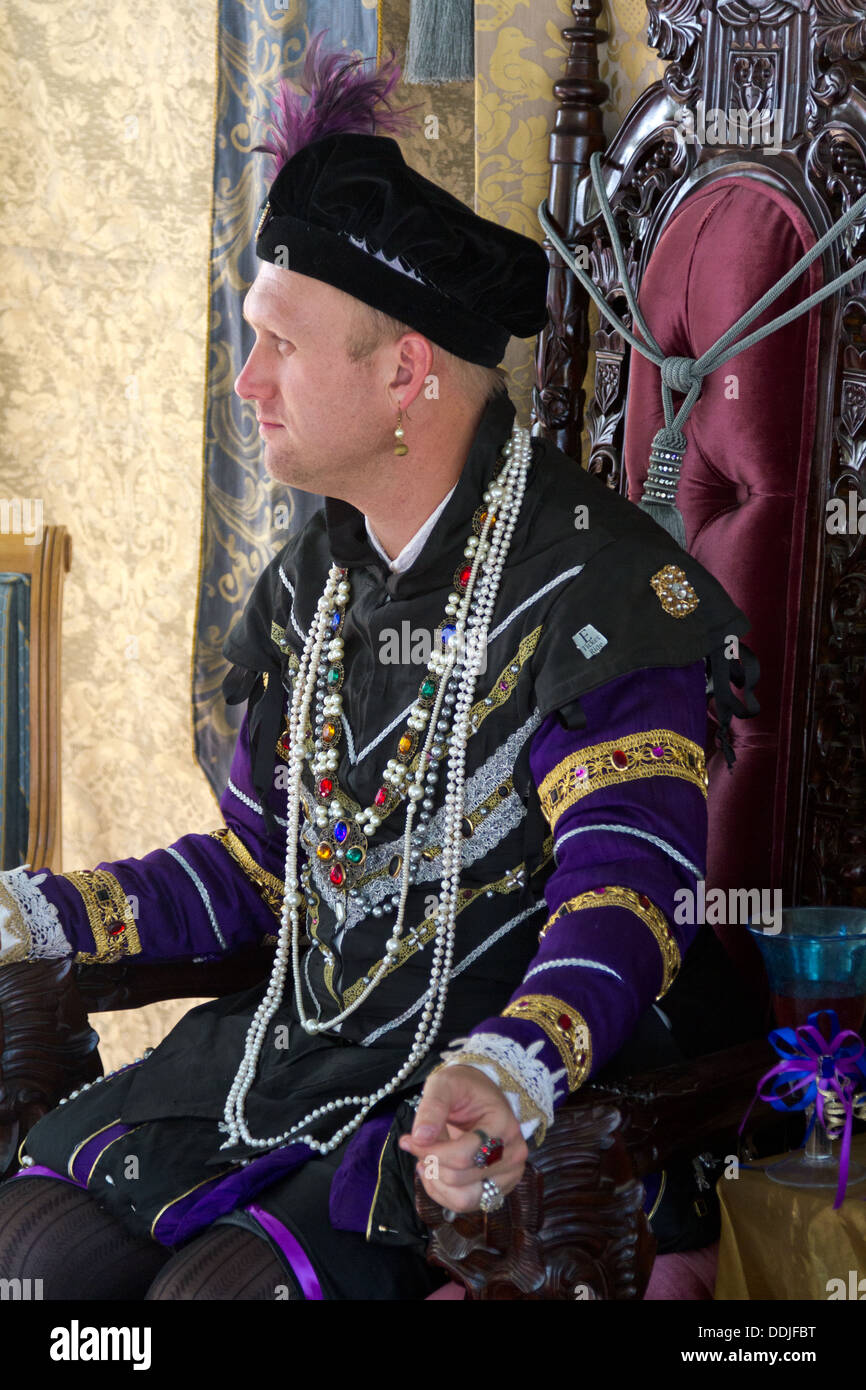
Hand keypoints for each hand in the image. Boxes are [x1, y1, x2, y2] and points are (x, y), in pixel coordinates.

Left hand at [399, 1063, 527, 1212]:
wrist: (480, 1095)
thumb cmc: (463, 1087)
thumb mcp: (444, 1084)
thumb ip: (431, 1108)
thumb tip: (419, 1138)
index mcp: (504, 1126)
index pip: (463, 1155)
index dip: (430, 1152)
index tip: (408, 1140)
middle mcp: (513, 1154)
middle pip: (461, 1178)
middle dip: (431, 1163)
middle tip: (418, 1145)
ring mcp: (508, 1174)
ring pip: (465, 1199)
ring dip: (437, 1183)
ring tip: (425, 1162)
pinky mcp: (499, 1188)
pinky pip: (466, 1204)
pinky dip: (443, 1193)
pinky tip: (434, 1172)